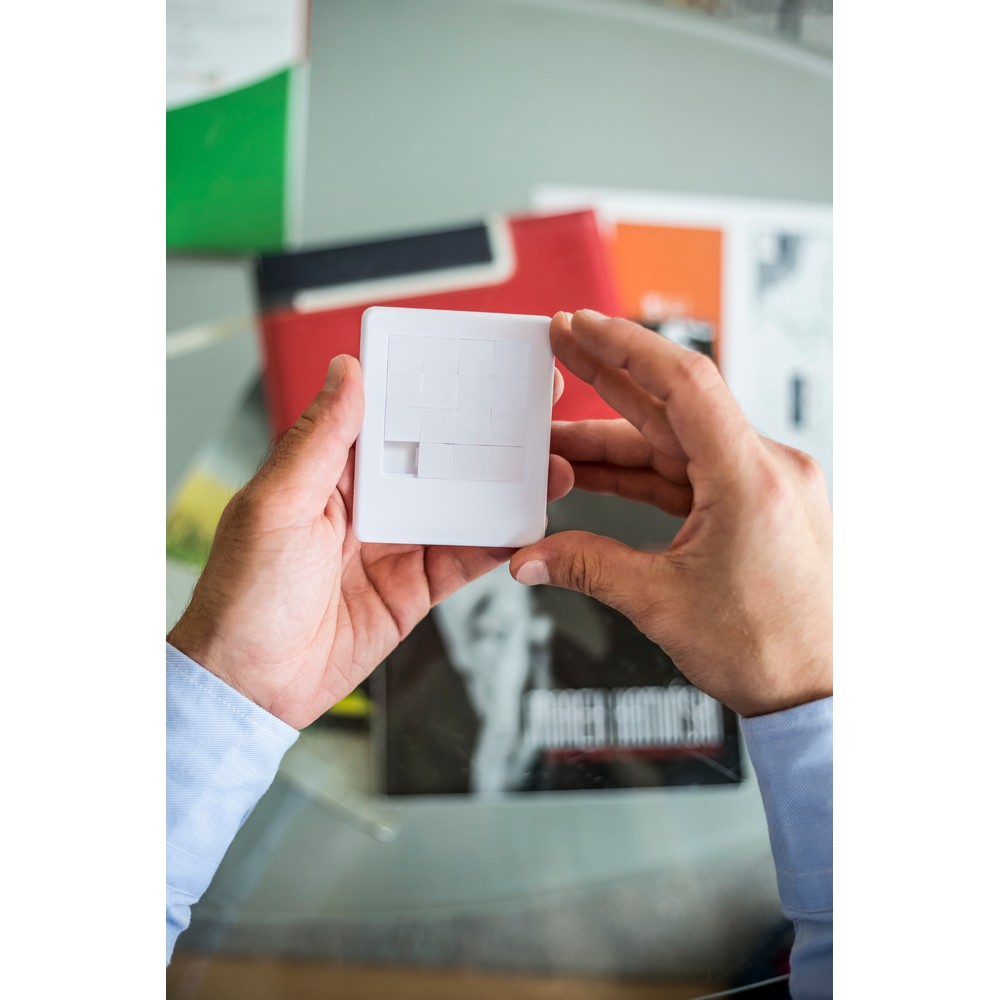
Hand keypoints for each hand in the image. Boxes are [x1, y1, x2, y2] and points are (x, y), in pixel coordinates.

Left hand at [168, 355, 572, 729]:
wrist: (251, 686)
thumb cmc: (240, 595)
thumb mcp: (275, 506)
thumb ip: (318, 441)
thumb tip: (346, 372)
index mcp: (330, 470)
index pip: (390, 415)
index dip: (433, 390)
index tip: (478, 364)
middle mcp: (369, 501)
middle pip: (439, 457)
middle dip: (487, 434)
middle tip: (534, 411)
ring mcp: (397, 544)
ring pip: (463, 504)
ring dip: (505, 487)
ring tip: (549, 468)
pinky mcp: (415, 587)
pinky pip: (466, 558)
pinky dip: (500, 543)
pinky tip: (528, 526)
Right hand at [509, 311, 831, 717]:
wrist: (820, 692)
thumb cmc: (770, 650)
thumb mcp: (663, 604)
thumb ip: (588, 567)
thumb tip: (530, 558)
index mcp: (752, 478)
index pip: (684, 383)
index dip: (624, 347)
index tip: (581, 325)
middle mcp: (765, 468)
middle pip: (673, 404)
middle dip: (610, 374)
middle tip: (560, 345)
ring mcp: (762, 486)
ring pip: (675, 442)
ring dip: (615, 436)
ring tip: (556, 430)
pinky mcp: (755, 507)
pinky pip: (688, 474)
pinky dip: (641, 471)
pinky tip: (597, 470)